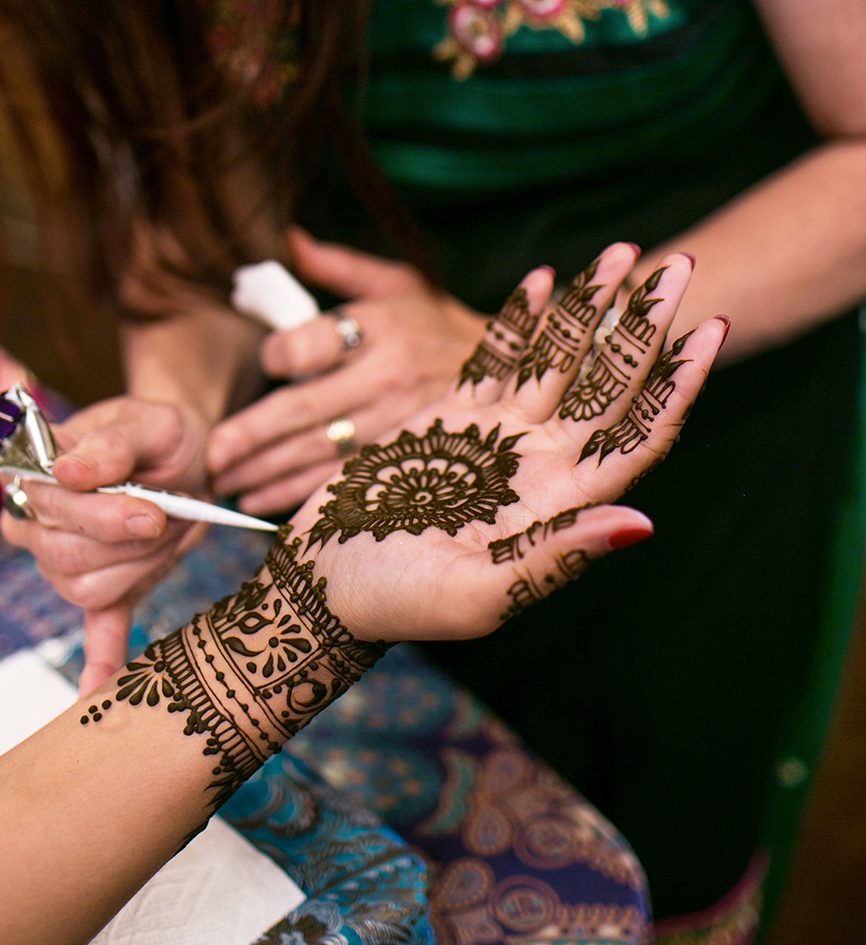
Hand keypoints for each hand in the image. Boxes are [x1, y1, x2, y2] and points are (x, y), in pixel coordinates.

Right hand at [0, 396, 210, 692]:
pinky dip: (99, 662)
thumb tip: (67, 470)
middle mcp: (33, 523)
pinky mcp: (101, 590)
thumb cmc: (158, 434)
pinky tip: (97, 692)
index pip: (48, 507)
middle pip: (67, 556)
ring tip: (165, 529)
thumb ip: (112, 443)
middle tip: (168, 514)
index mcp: (33, 472)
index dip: (104, 515)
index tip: (153, 511)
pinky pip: (95, 631)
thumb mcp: (146, 423)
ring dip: (141, 564)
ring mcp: (62, 563)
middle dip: (131, 539)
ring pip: (89, 589)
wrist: (184, 455)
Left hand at [206, 228, 485, 513]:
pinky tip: (264, 503)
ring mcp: (395, 424)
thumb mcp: (400, 284)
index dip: (274, 358)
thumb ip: (340, 267)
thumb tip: (288, 239)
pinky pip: (343, 480)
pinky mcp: (403, 458)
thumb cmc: (441, 327)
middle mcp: (385, 378)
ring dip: (266, 472)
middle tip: (210, 453)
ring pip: (317, 452)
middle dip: (249, 435)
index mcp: (380, 327)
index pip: (307, 347)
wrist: (514, 376)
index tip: (265, 364)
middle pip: (302, 411)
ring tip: (225, 483)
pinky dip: (299, 495)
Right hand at [279, 243, 726, 640]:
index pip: (635, 440)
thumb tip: (642, 526)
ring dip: (588, 312)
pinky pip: (495, 361)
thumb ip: (555, 556)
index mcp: (555, 506)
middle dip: (642, 330)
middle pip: (607, 389)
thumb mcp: (476, 594)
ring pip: (557, 364)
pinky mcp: (450, 418)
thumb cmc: (395, 601)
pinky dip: (518, 322)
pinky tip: (542, 282)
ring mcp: (496, 438)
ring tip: (621, 253)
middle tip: (676, 268)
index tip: (709, 329)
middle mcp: (537, 466)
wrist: (326, 582)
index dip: (676, 387)